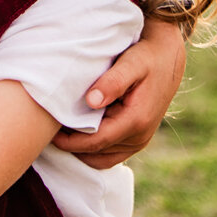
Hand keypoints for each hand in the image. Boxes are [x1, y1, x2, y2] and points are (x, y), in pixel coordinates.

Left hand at [52, 13, 185, 169]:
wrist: (168, 58)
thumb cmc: (147, 57)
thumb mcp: (131, 63)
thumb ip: (113, 82)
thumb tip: (91, 101)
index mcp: (136, 121)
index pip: (96, 142)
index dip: (70, 142)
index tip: (50, 134)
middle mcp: (140, 137)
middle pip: (96, 154)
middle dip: (72, 147)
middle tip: (49, 132)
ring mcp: (139, 142)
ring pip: (102, 159)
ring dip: (81, 150)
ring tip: (61, 133)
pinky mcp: (137, 141)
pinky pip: (109, 155)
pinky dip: (92, 150)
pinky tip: (78, 133)